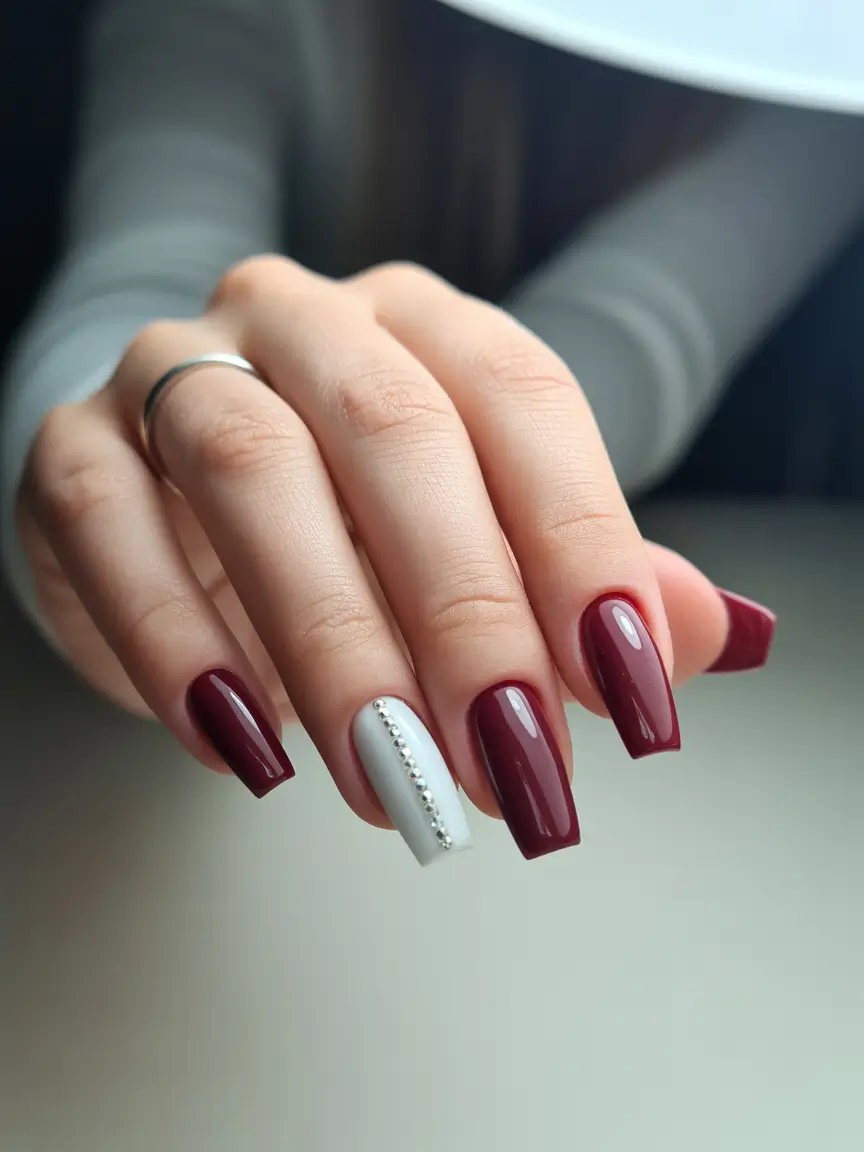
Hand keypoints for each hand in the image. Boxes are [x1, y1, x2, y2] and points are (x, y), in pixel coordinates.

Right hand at [16, 258, 773, 861]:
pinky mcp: (76, 451)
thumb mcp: (478, 532)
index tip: (631, 689)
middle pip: (396, 435)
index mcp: (421, 324)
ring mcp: (174, 369)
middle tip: (511, 762)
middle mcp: (302, 322)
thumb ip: (588, 579)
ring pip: (252, 473)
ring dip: (332, 645)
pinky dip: (178, 648)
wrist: (181, 479)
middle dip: (465, 612)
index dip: (582, 543)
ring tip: (390, 780)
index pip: (521, 403)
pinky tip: (244, 748)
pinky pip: (113, 531)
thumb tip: (708, 636)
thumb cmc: (351, 512)